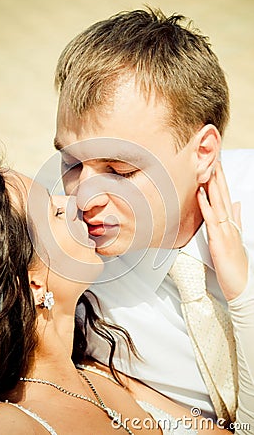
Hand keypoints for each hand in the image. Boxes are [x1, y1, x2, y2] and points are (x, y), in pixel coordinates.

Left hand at [197, 161, 247, 300]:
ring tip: (208, 169)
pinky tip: (201, 194)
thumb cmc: (237, 264)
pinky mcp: (220, 240)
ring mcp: (226, 231)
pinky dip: (206, 205)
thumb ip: (237, 219)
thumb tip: (238, 204)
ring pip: (219, 203)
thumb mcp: (237, 239)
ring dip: (213, 185)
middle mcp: (230, 224)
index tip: (217, 165)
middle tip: (214, 158)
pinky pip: (211, 219)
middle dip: (219, 177)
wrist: (242, 285)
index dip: (222, 181)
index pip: (227, 197)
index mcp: (233, 223)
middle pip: (224, 196)